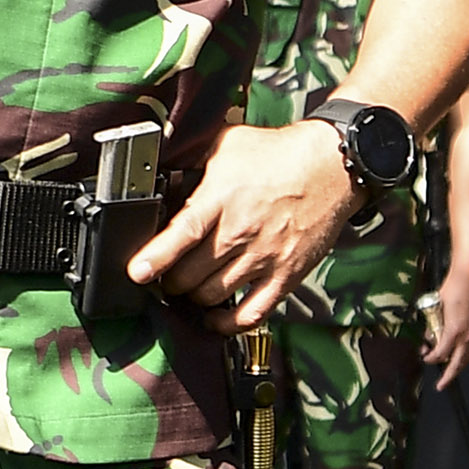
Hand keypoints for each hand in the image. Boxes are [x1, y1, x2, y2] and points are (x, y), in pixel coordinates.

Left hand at [128, 122, 357, 331]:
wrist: (331, 167)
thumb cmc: (277, 153)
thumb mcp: (227, 144)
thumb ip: (194, 162)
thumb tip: (164, 173)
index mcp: (223, 199)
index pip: (183, 234)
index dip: (157, 257)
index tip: (137, 272)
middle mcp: (241, 233)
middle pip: (191, 274)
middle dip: (170, 279)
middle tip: (166, 274)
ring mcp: (264, 258)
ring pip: (212, 296)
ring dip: (193, 297)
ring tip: (189, 287)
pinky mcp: (285, 276)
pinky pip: (251, 314)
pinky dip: (227, 324)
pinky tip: (214, 318)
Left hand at [426, 272, 468, 384]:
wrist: (468, 279)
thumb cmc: (451, 290)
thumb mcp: (434, 309)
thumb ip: (432, 325)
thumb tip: (428, 337)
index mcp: (454, 330)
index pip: (440, 354)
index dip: (431, 359)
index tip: (425, 358)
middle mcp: (466, 334)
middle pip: (457, 363)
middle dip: (449, 376)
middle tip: (441, 385)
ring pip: (466, 357)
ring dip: (457, 367)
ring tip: (449, 373)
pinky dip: (463, 356)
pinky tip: (458, 356)